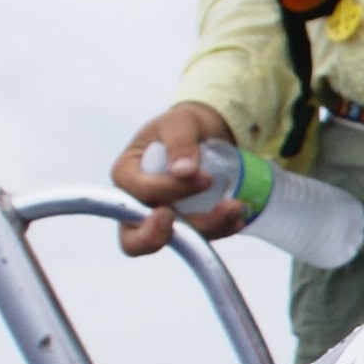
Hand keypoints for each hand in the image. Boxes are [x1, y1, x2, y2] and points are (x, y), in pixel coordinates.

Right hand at [110, 104, 234, 255]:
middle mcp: (138, 204)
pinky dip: (220, 229)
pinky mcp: (186, 227)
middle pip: (133, 238)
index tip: (204, 177)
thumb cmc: (181, 127)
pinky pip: (199, 237)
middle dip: (158, 236)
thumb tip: (184, 170)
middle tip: (188, 223)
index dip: (169, 190)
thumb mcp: (179, 123)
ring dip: (207, 228)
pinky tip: (237, 217)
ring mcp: (161, 220)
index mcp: (127, 174)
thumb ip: (179, 141)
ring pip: (174, 241)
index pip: (140, 193)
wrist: (204, 134)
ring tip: (235, 208)